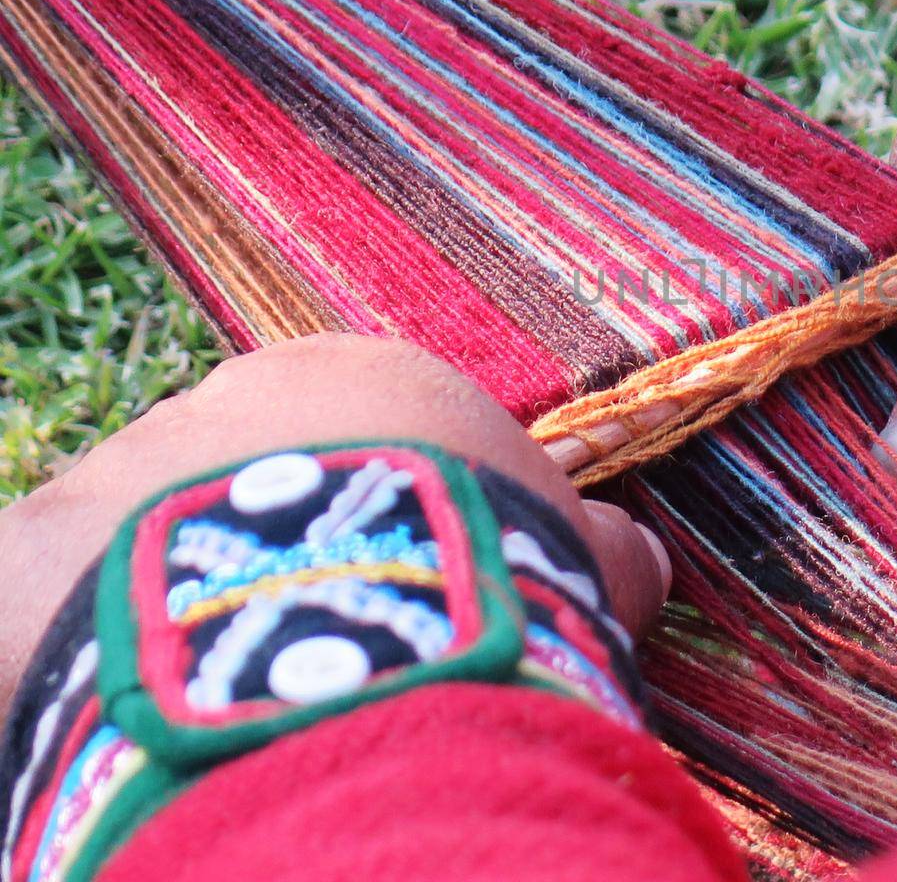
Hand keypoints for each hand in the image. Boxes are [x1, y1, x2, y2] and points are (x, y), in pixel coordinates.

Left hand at [0, 334, 669, 706]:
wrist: (369, 656)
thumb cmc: (488, 587)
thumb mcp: (566, 560)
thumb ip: (591, 544)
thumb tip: (637, 554)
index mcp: (363, 381)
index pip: (355, 434)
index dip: (377, 520)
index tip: (399, 592)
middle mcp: (232, 399)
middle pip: (240, 478)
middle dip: (266, 555)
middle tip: (306, 656)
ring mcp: (125, 469)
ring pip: (136, 537)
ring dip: (167, 602)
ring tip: (214, 698)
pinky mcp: (31, 555)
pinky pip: (35, 602)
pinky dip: (71, 652)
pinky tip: (128, 715)